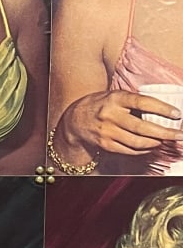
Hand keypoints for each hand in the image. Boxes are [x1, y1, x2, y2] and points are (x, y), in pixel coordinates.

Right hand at [59, 91, 182, 157]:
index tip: (177, 114)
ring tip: (165, 141)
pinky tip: (151, 147)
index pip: (142, 103)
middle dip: (165, 133)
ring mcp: (106, 132)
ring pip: (137, 142)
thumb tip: (163, 109)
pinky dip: (143, 150)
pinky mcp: (105, 144)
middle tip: (179, 135)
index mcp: (115, 99)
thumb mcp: (114, 96)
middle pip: (142, 127)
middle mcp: (110, 115)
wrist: (75, 120)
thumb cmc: (101, 105)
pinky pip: (129, 150)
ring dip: (155, 143)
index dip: (162, 109)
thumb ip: (133, 101)